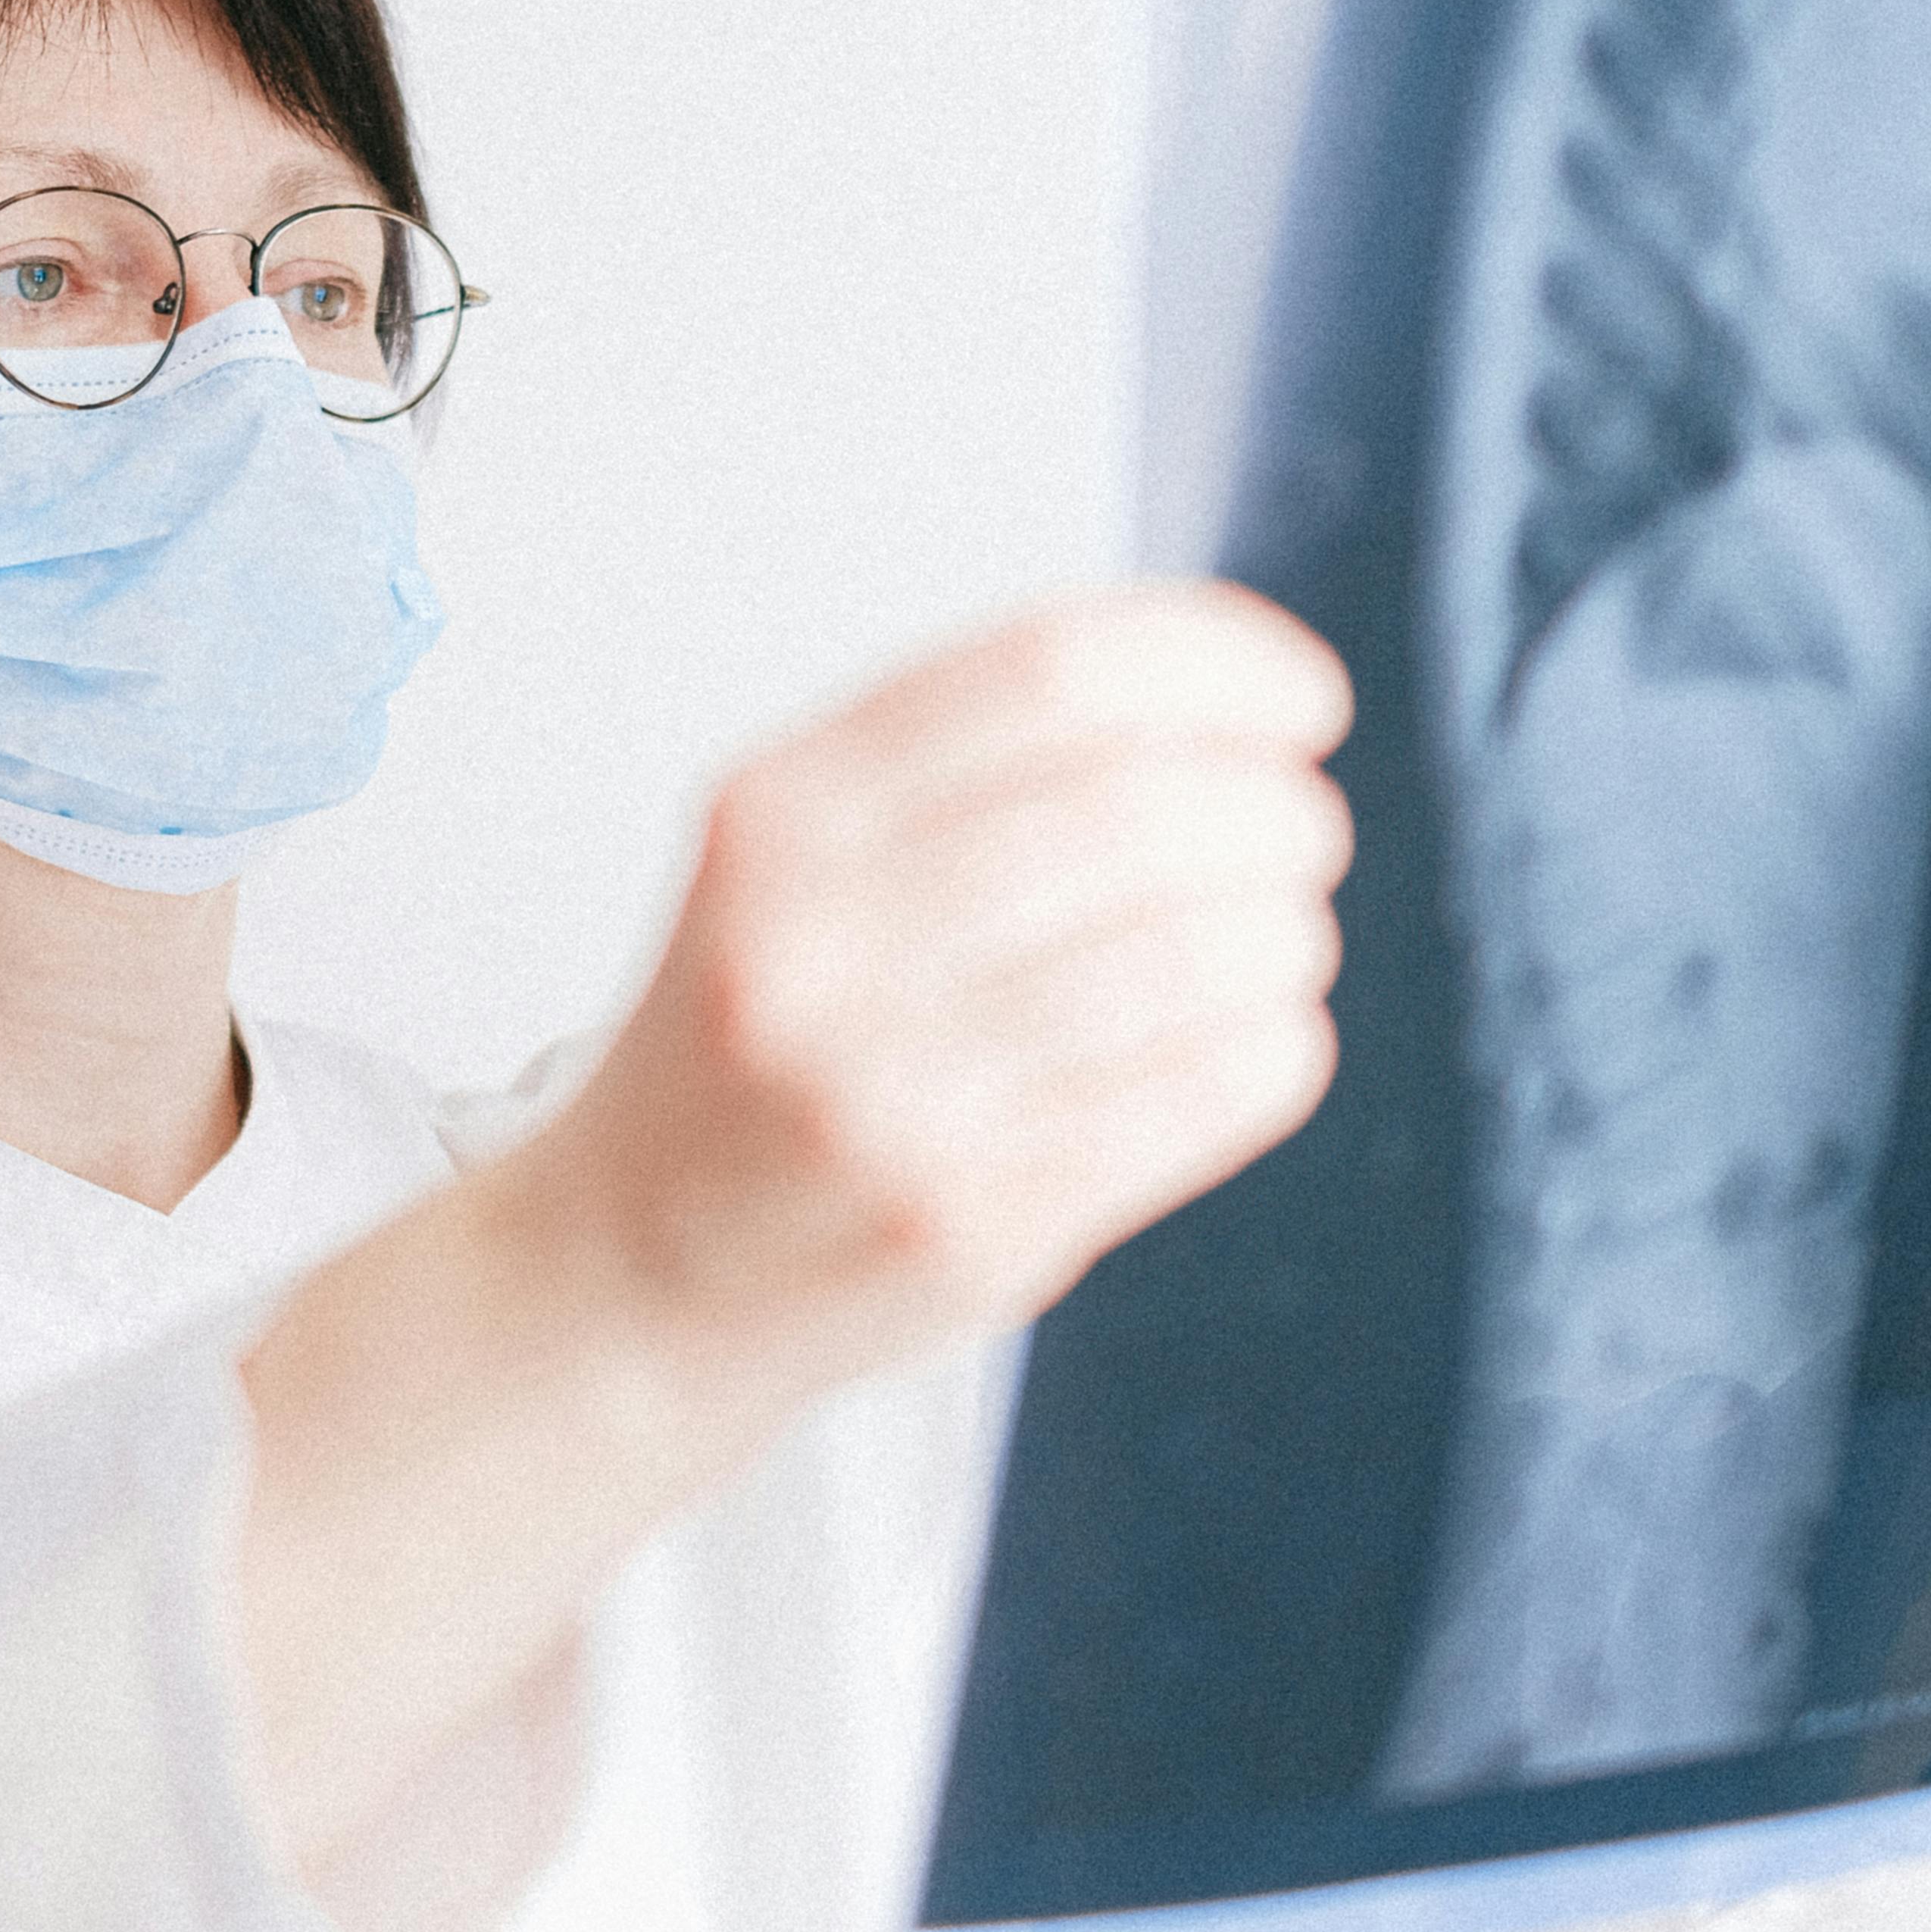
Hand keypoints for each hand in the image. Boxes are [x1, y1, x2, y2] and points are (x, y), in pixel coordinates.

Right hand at [519, 581, 1353, 1416]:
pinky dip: (1274, 1043)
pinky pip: (1206, 1094)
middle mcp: (821, 941)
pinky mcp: (973, 1224)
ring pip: (1199, 956)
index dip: (1221, 663)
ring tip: (1274, 937)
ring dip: (1284, 931)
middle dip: (1275, 809)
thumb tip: (1237, 703)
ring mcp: (891, 1096)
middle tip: (1299, 830)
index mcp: (781, 809)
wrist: (629, 1269)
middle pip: (1144, 811)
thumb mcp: (799, 853)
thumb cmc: (758, 1037)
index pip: (1053, 670)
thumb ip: (976, 760)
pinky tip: (1255, 1034)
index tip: (1300, 699)